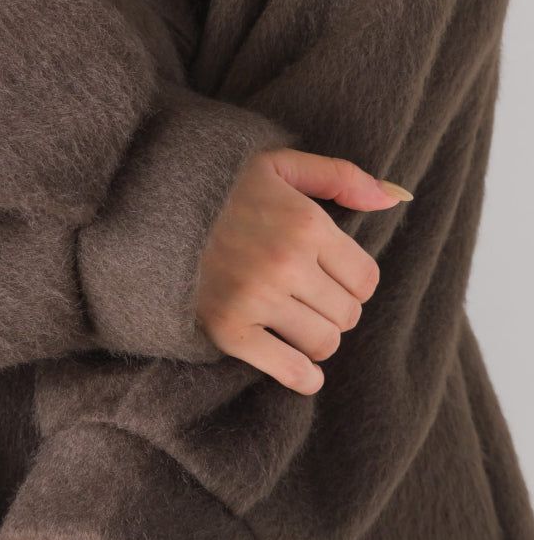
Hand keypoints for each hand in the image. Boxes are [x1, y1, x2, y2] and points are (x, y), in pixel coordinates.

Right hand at [195, 149, 411, 393]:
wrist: (146, 208)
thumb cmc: (218, 186)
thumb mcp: (277, 164)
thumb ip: (339, 176)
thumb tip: (394, 198)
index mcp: (306, 223)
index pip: (365, 278)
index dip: (353, 282)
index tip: (331, 278)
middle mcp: (287, 263)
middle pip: (347, 313)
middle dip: (334, 308)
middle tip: (309, 299)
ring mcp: (257, 299)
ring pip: (324, 342)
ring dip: (317, 339)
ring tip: (298, 324)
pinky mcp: (229, 329)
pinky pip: (288, 368)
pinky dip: (302, 376)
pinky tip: (302, 371)